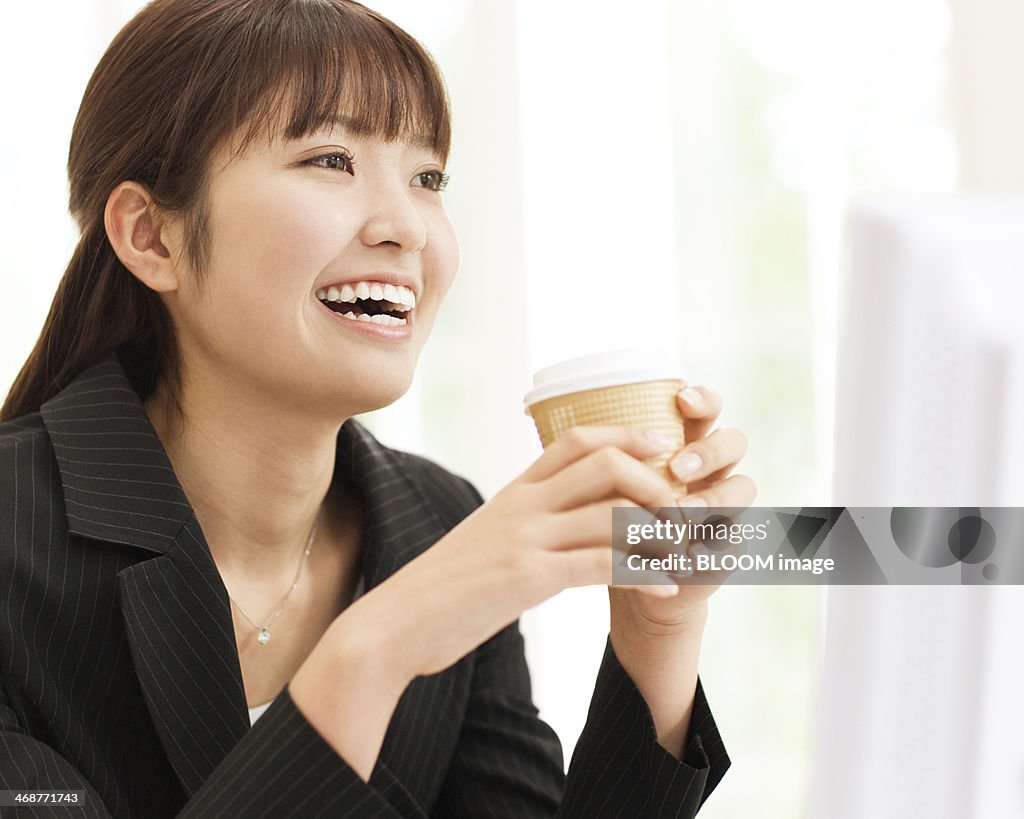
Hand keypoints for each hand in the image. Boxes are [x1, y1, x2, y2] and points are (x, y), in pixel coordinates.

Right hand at [334, 425, 695, 683]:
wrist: (396, 622)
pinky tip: (667, 587)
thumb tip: (562, 519)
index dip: (624, 433)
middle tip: (683, 503)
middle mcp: (522, 505)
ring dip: (660, 531)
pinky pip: (600, 567)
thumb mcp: (487, 538)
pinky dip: (642, 574)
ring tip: (688, 548)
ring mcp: (524, 539)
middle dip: (653, 479)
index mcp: (514, 491)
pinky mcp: (526, 578)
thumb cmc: (445, 587)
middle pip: (602, 463)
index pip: (575, 440)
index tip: (660, 441)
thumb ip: (524, 521)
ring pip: (608, 514)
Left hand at [608, 383, 756, 633]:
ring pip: (744, 486)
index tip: (682, 400)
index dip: (702, 399)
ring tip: (684, 512)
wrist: (632, 577)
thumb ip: (608, 459)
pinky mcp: (729, 546)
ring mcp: (726, 505)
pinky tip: (693, 553)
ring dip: (716, 497)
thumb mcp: (609, 486)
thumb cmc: (615, 518)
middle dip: (708, 451)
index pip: (706, 408)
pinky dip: (717, 545)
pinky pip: (738, 539)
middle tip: (677, 468)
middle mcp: (711, 470)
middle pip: (733, 442)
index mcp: (683, 443)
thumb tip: (578, 429)